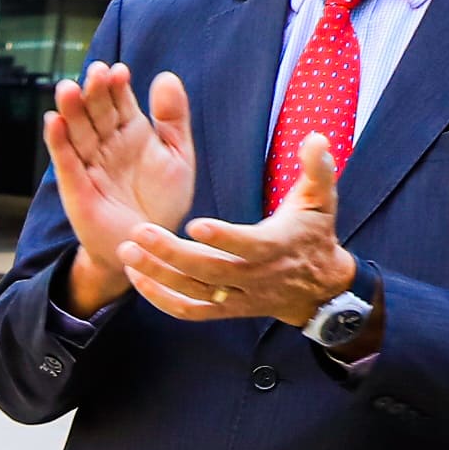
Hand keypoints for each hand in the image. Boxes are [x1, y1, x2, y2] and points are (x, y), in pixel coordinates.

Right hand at [44, 62, 197, 315]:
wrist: (150, 245)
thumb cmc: (164, 202)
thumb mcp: (179, 156)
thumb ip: (173, 118)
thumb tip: (165, 76)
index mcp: (131, 132)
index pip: (118, 101)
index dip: (116, 85)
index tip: (119, 71)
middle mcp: (106, 144)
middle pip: (94, 111)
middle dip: (93, 92)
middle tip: (95, 73)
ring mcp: (89, 164)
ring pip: (76, 131)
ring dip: (70, 110)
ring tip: (68, 89)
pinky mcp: (76, 187)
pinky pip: (65, 161)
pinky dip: (58, 142)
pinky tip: (53, 121)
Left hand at [115, 132, 356, 325]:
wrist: (318, 286)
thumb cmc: (313, 233)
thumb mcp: (321, 200)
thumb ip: (317, 169)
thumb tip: (316, 138)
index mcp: (275, 246)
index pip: (247, 246)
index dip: (222, 237)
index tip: (192, 223)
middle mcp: (254, 276)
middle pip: (209, 270)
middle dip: (172, 254)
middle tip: (138, 232)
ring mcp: (237, 296)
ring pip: (194, 292)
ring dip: (157, 275)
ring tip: (127, 251)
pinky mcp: (225, 310)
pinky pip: (190, 311)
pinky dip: (161, 299)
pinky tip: (136, 278)